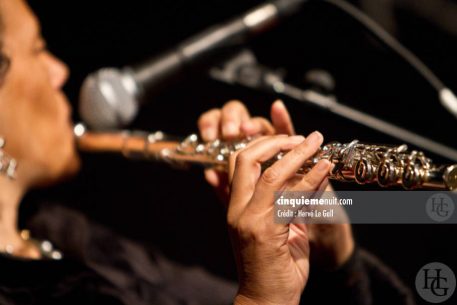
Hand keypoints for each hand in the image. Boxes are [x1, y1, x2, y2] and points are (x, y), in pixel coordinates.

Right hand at [198, 100, 353, 269]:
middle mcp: (238, 211)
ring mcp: (249, 221)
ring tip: (318, 143)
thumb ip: (288, 202)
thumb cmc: (273, 267)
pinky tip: (325, 167)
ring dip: (298, 154)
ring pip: (272, 175)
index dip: (261, 144)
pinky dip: (311, 179)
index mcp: (236, 207)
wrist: (267, 301)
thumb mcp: (279, 228)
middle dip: (276, 143)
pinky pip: (291, 198)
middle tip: (302, 138)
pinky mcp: (266, 233)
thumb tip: (308, 175)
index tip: (287, 138)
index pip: (239, 163)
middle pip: (247, 160)